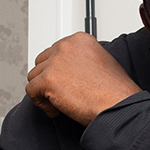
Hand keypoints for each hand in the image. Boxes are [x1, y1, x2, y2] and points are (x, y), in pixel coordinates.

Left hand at [26, 34, 144, 125]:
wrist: (118, 105)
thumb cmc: (115, 91)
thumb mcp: (102, 63)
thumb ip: (82, 60)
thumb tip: (69, 71)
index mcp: (80, 40)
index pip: (55, 52)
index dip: (58, 71)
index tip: (65, 82)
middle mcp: (66, 46)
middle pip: (42, 62)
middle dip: (49, 79)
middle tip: (62, 94)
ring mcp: (56, 62)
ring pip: (34, 76)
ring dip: (44, 92)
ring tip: (61, 103)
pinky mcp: (48, 79)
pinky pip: (31, 91)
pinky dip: (41, 103)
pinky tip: (56, 109)